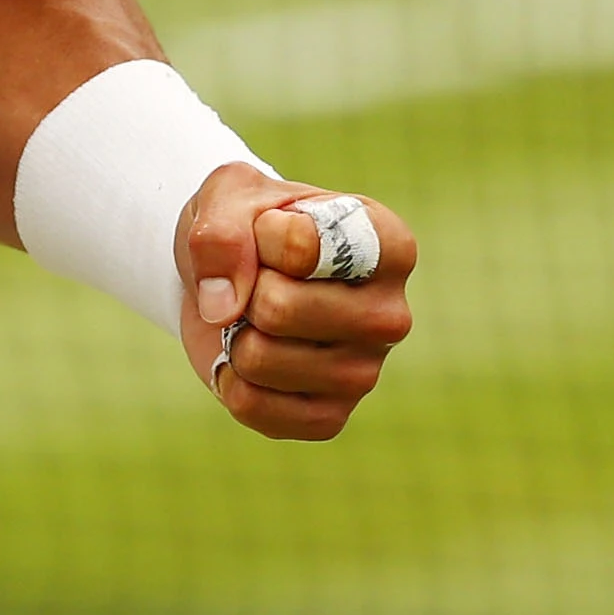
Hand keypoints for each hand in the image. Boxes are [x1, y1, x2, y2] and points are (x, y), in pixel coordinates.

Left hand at [175, 167, 414, 440]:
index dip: (260, 233)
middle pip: (277, 308)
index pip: (299, 246)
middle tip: (258, 281)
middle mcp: (391, 316)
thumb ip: (222, 231)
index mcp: (389, 247)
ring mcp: (365, 374)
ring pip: (259, 358)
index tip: (272, 229)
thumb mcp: (229, 196)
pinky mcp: (331, 418)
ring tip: (257, 318)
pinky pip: (252, 406)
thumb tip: (224, 307)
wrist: (237, 276)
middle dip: (244, 289)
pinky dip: (229, 378)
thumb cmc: (251, 227)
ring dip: (234, 333)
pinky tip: (251, 357)